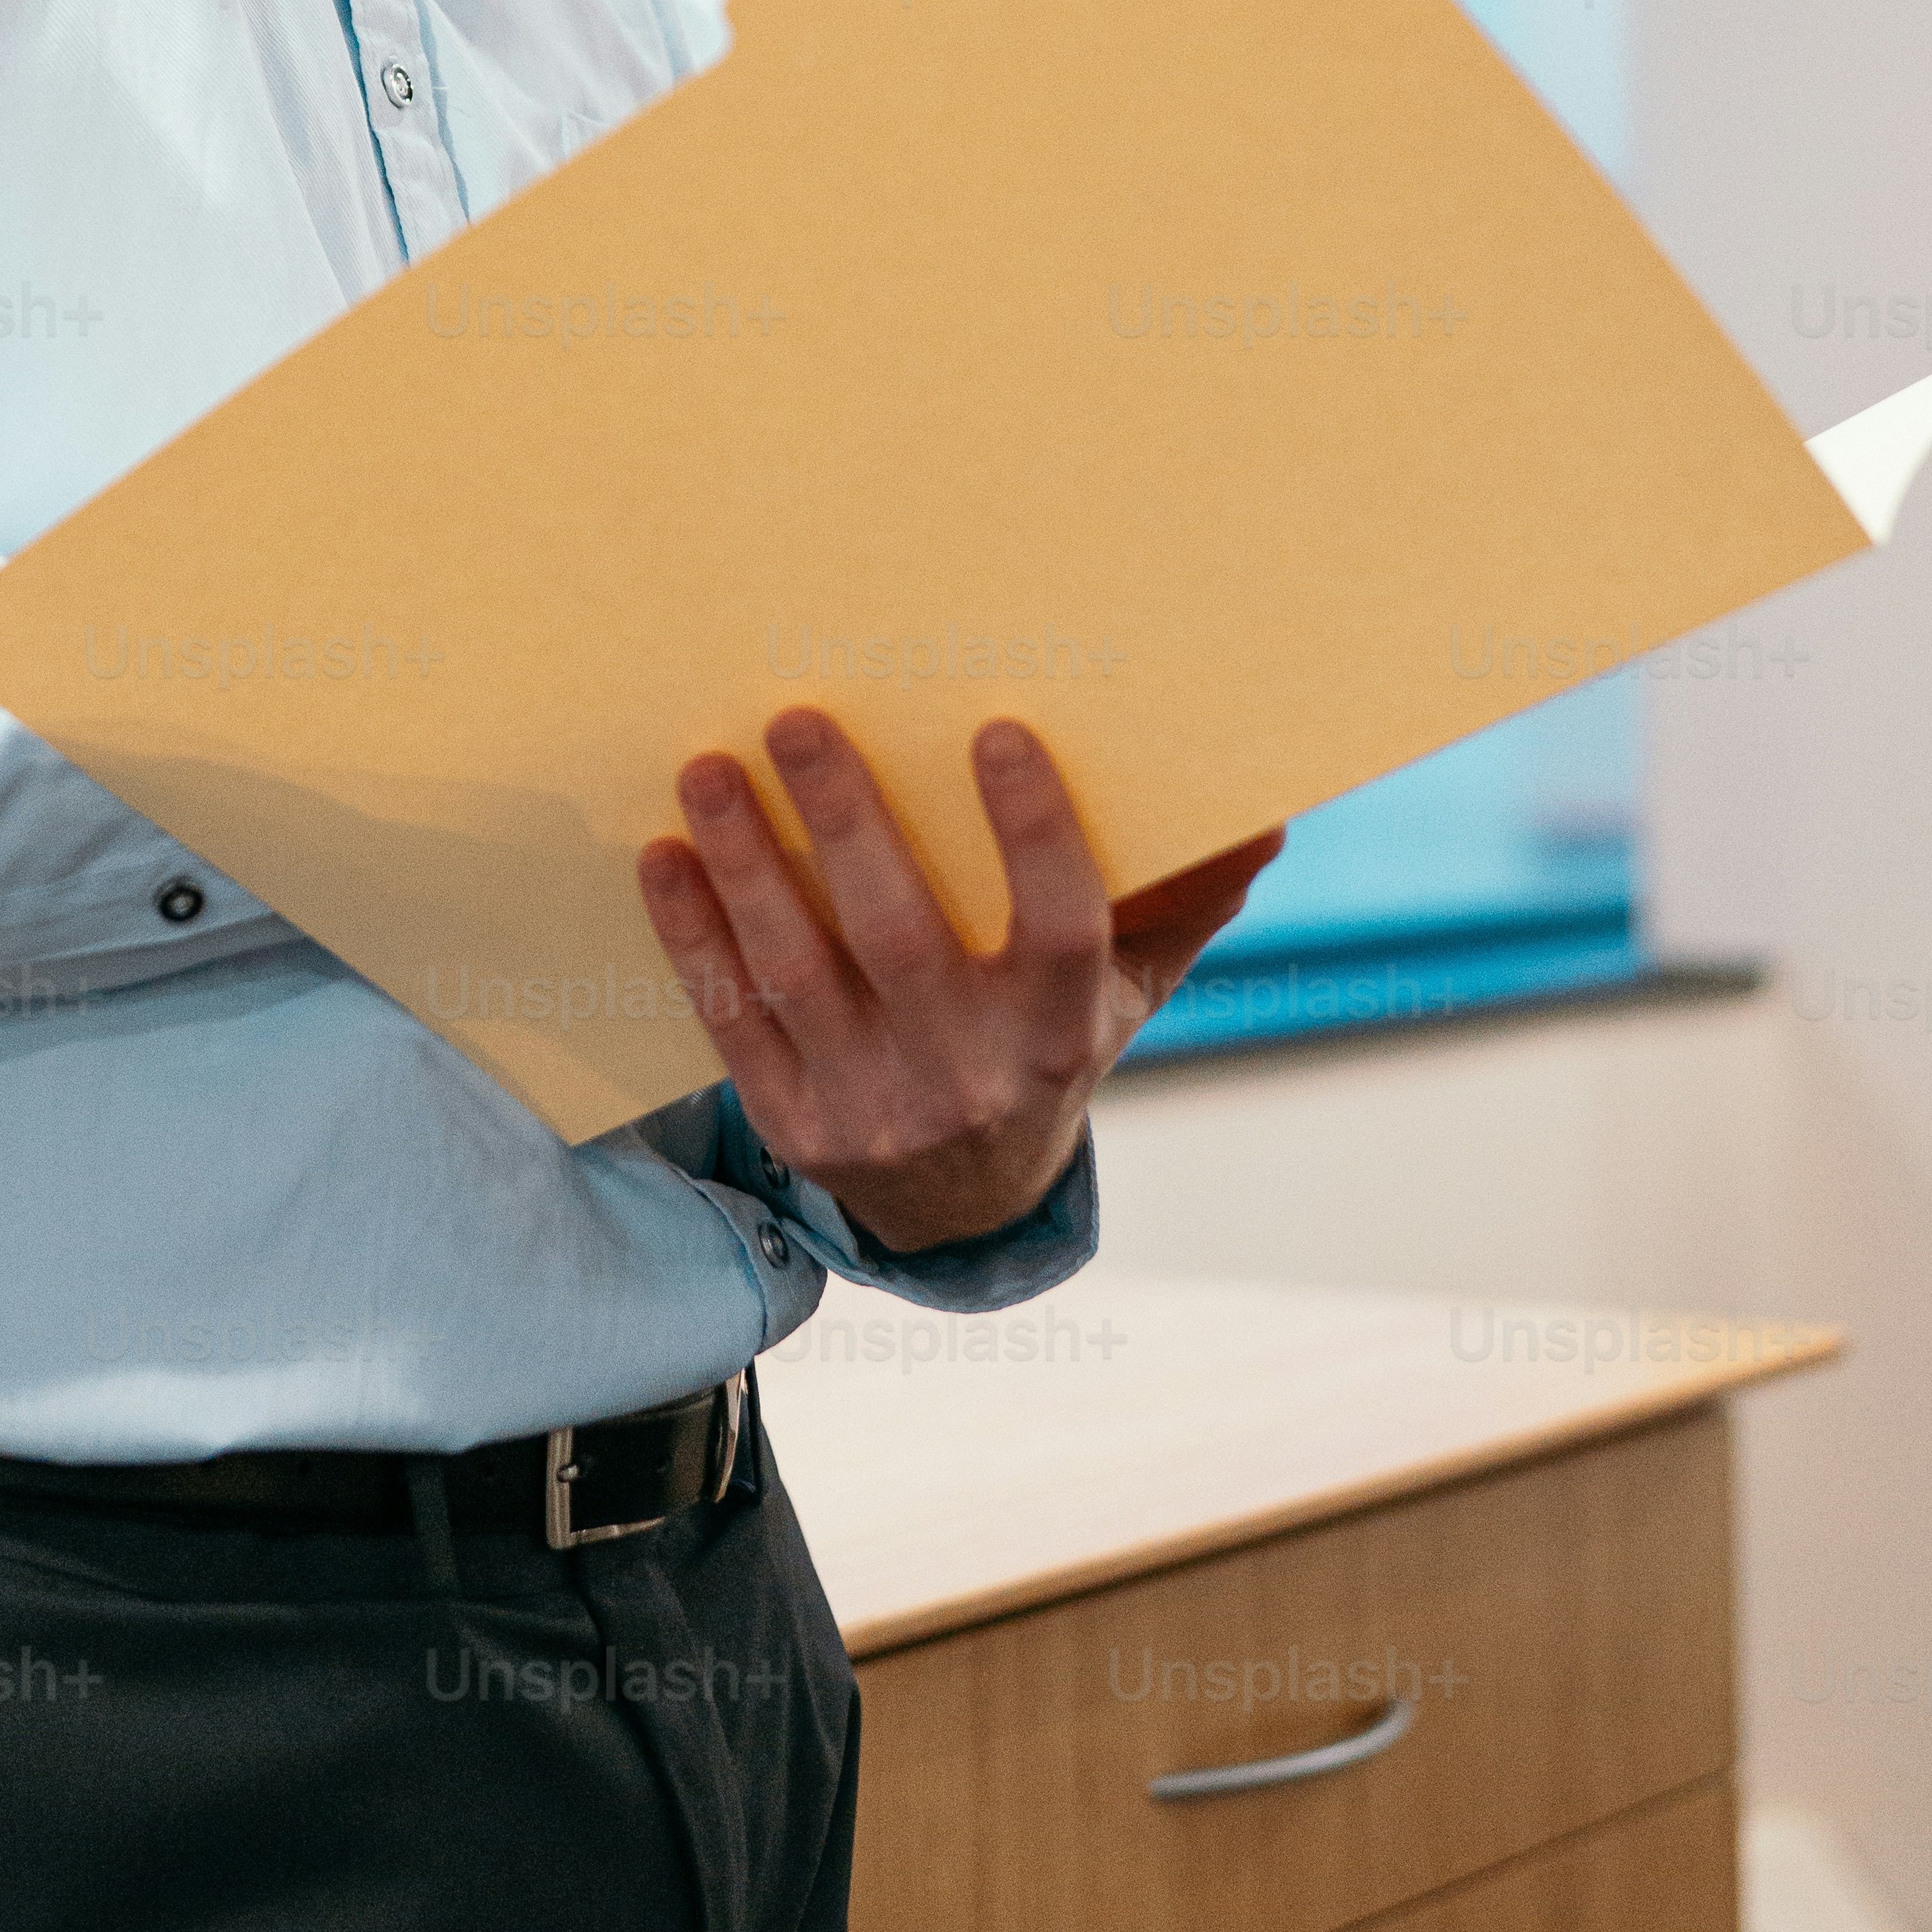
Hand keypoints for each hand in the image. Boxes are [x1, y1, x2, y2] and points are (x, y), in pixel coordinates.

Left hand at [635, 709, 1281, 1257]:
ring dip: (747, 865)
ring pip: (798, 969)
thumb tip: (1266, 816)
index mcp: (1058, 1031)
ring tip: (708, 768)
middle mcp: (969, 1074)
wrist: (965, 1214)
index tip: (997, 730)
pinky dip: (693, 936)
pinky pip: (733, 1017)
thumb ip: (1181, 906)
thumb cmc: (1047, 1054)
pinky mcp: (796, 1124)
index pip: (1059, 925)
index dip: (1033, 831)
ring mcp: (874, 1106)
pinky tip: (665, 857)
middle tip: (798, 717)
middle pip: (900, 935)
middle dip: (845, 821)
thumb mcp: (1122, 994)